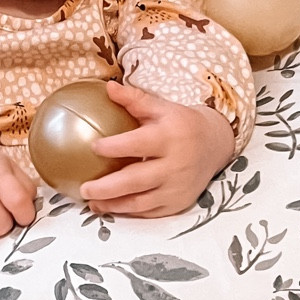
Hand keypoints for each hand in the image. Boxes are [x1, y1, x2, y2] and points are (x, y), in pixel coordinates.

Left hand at [80, 81, 234, 216]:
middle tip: (84, 188)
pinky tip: (109, 207)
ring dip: (113, 205)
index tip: (93, 147)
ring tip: (91, 202)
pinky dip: (128, 212)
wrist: (214, 145)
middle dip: (108, 187)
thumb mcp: (162, 108)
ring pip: (141, 202)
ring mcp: (177, 187)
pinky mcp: (178, 203)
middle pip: (137, 180)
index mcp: (170, 137)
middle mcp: (175, 165)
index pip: (139, 144)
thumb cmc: (182, 124)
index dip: (116, 147)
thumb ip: (135, 100)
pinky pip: (149, 212)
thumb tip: (109, 88)